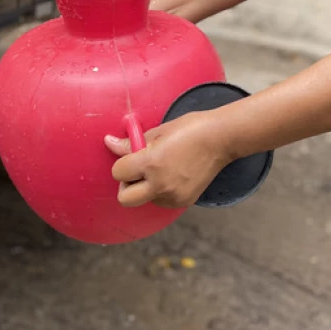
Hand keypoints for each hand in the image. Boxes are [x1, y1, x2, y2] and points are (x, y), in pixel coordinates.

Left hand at [105, 112, 232, 208]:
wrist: (221, 138)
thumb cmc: (190, 129)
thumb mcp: (159, 131)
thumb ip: (132, 143)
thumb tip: (109, 143)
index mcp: (151, 163)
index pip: (118, 173)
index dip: (122, 164)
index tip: (132, 157)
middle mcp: (160, 184)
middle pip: (125, 199)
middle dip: (126, 185)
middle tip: (138, 171)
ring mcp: (173, 196)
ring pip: (145, 200)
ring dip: (146, 188)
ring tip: (162, 168)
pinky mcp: (184, 202)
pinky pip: (162, 201)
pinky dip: (161, 191)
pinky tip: (174, 175)